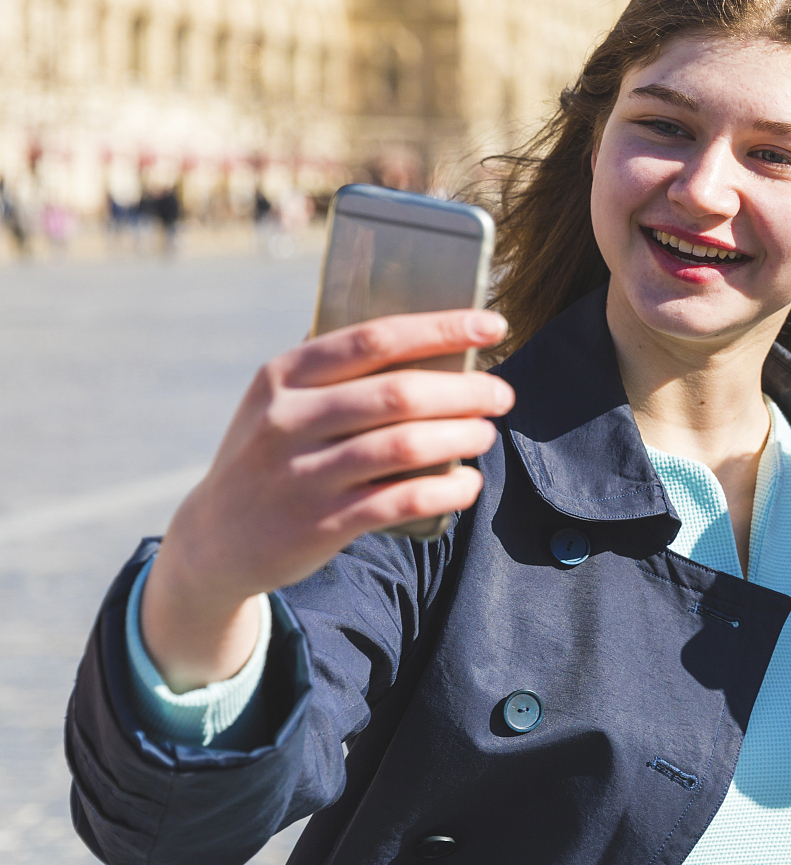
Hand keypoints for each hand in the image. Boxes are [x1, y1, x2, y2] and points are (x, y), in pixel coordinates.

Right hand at [141, 310, 513, 690]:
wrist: (214, 540)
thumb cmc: (273, 455)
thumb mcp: (281, 403)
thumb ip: (338, 373)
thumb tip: (433, 339)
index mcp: (283, 376)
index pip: (375, 338)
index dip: (442, 328)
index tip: (494, 325)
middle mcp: (287, 421)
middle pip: (398, 394)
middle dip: (465, 390)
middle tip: (502, 394)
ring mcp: (300, 475)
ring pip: (404, 447)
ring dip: (461, 436)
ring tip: (487, 433)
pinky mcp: (318, 525)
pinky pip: (401, 502)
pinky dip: (446, 491)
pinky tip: (469, 484)